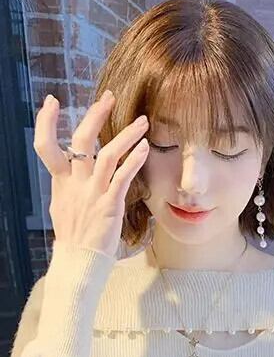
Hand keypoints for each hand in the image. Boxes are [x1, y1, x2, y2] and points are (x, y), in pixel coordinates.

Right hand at [33, 89, 150, 259]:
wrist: (79, 260)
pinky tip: (145, 148)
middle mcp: (74, 184)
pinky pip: (122, 178)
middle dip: (95, 115)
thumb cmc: (75, 234)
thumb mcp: (63, 204)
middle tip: (109, 96)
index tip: (52, 101)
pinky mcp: (109, 205)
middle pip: (80, 141)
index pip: (45, 146)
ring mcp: (92, 194)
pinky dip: (134, 161)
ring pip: (106, 155)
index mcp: (60, 182)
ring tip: (143, 122)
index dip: (46, 122)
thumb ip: (68, 183)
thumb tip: (69, 168)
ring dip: (125, 135)